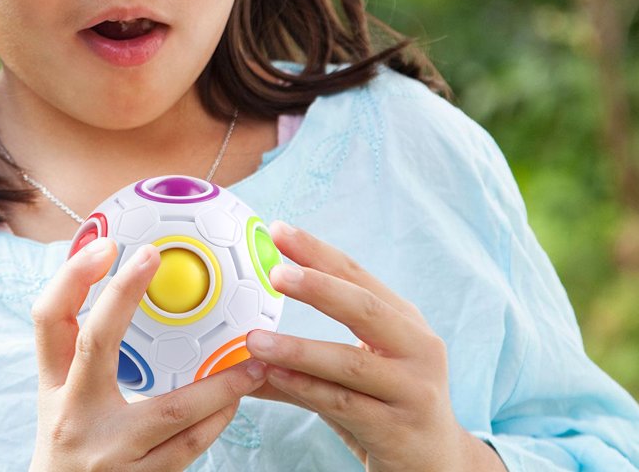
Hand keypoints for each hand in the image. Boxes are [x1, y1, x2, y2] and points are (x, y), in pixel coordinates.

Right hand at [30, 238, 268, 471]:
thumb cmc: (71, 441)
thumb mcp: (62, 396)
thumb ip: (83, 351)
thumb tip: (123, 285)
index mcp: (52, 386)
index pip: (48, 320)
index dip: (71, 278)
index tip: (105, 245)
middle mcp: (72, 414)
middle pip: (94, 342)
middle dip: (122, 295)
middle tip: (155, 257)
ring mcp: (108, 453)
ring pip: (170, 408)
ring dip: (218, 382)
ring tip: (251, 359)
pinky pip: (188, 447)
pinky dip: (216, 419)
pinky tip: (236, 399)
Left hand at [245, 222, 504, 471]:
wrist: (439, 467)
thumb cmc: (388, 407)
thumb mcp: (355, 371)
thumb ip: (302, 358)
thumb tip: (239, 346)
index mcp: (404, 321)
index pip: (357, 276)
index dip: (317, 252)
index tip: (278, 231)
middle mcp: (417, 348)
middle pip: (364, 308)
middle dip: (318, 286)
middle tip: (274, 272)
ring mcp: (413, 390)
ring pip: (350, 362)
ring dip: (298, 349)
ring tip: (254, 340)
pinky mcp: (400, 429)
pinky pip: (345, 403)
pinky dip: (307, 387)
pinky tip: (275, 376)